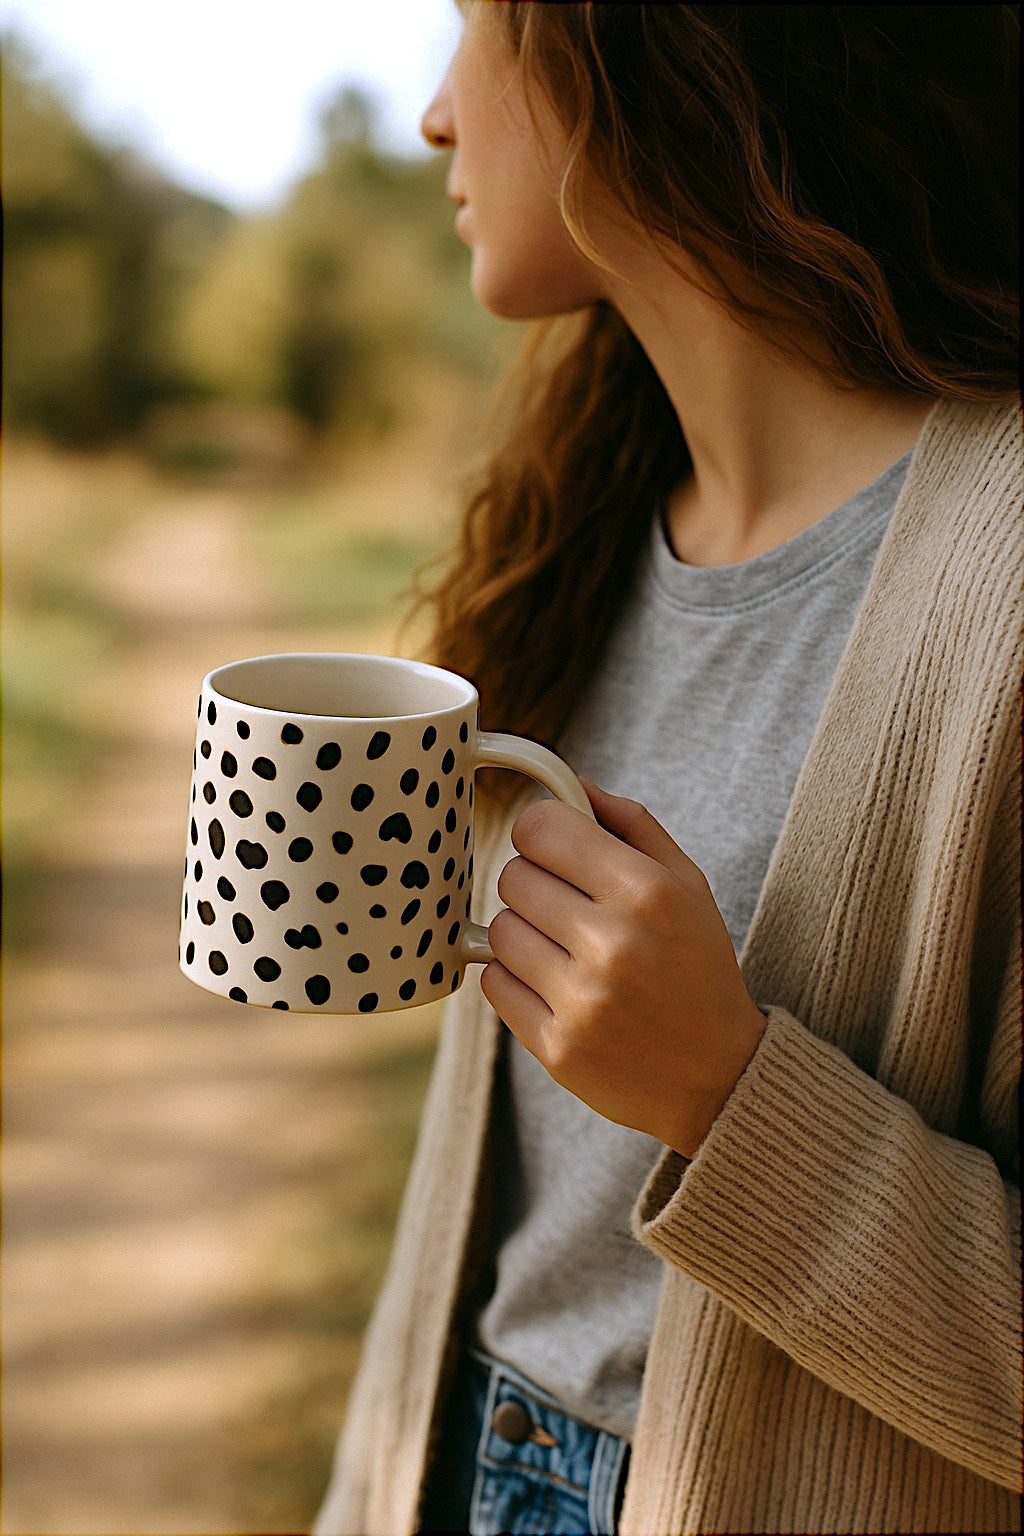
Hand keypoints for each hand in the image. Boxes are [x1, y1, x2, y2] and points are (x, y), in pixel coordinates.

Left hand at [482, 780, 766, 1158]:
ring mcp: (582, 1000)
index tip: (554, 847)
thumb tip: (571, 785)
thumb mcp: (688, 884)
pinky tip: (554, 985)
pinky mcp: (556, 1047)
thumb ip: (631, 825)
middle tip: (566, 905)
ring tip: (563, 948)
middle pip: (513, 876)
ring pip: (500, 930)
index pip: (541, 828)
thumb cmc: (698, 968)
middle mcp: (613, 943)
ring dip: (523, 932)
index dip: (540, 831)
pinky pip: (494, 983)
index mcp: (647, 892)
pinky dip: (514, 979)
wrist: (717, 1076)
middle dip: (535, 883)